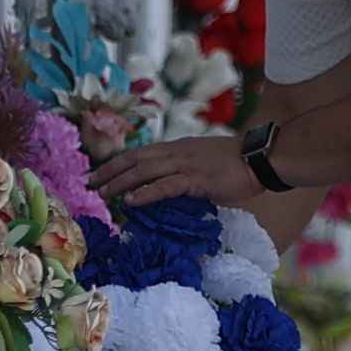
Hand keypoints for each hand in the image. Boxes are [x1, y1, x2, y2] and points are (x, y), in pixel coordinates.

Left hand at [105, 131, 258, 208]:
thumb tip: (170, 193)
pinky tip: (130, 202)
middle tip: (88, 184)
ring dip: (120, 183)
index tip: (99, 174)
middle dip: (109, 172)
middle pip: (135, 159)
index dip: (117, 163)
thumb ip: (186, 176)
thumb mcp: (205, 166)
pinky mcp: (196, 179)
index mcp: (178, 148)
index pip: (140, 154)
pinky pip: (166, 186)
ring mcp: (185, 164)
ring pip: (144, 171)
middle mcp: (177, 152)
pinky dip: (146, 193)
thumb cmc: (238, 165)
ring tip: (102, 194)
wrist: (262, 158)